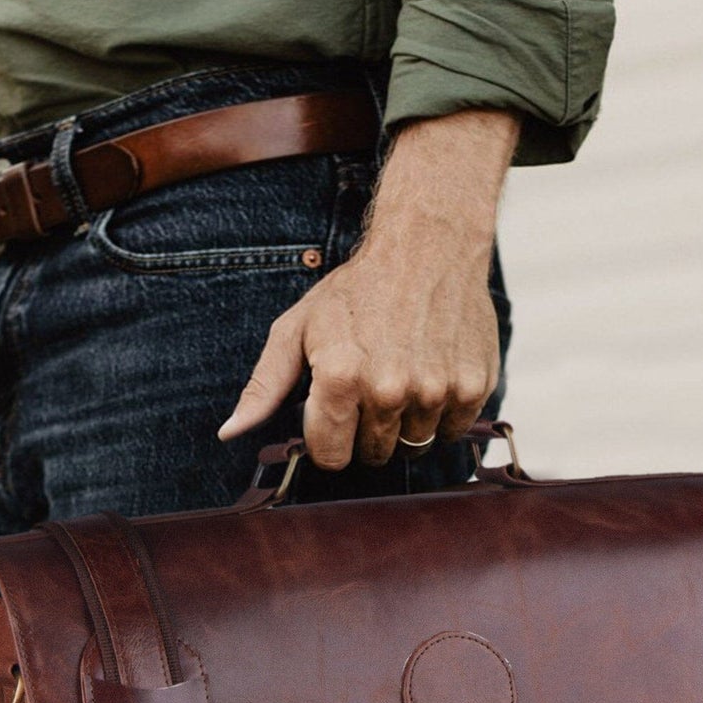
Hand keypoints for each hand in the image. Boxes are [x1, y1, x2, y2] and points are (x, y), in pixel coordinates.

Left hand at [218, 109, 518, 468]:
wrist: (428, 245)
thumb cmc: (356, 290)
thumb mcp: (297, 328)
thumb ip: (264, 386)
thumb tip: (230, 432)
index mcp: (341, 379)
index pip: (331, 457)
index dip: (329, 438)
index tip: (335, 411)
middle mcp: (389, 390)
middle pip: (374, 455)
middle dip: (367, 430)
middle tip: (371, 384)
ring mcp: (435, 391)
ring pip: (414, 447)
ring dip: (406, 422)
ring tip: (403, 376)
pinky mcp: (473, 387)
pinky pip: (452, 431)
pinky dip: (442, 413)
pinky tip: (432, 373)